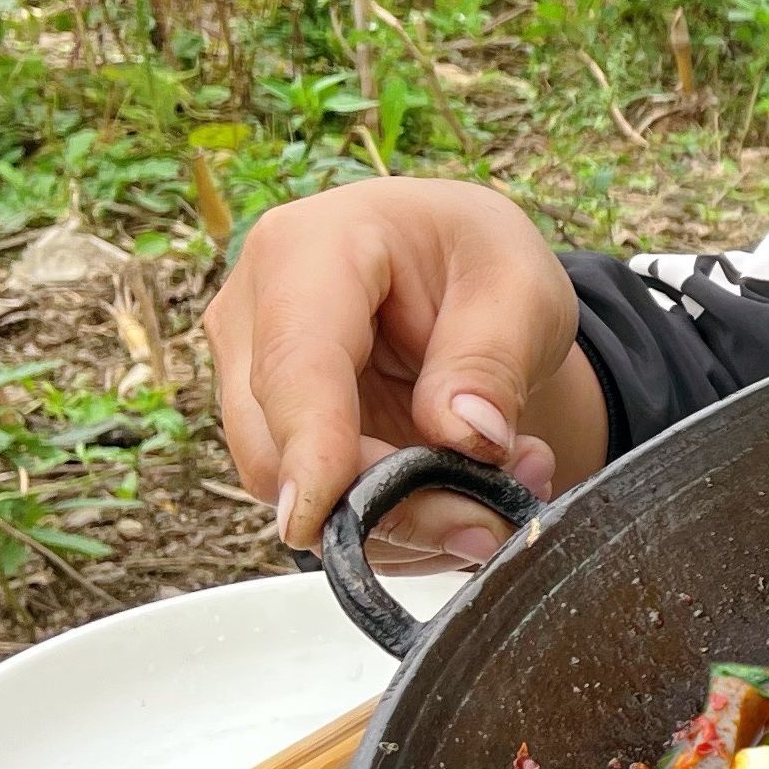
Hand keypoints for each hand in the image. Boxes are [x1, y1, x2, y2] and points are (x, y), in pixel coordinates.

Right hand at [200, 177, 603, 568]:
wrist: (454, 263)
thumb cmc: (476, 255)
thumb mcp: (520, 288)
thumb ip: (492, 360)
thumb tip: (467, 438)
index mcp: (307, 250)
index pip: (295, 364)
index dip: (310, 447)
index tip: (325, 516)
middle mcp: (251, 315)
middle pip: (279, 448)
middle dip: (388, 505)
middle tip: (494, 519)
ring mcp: (248, 377)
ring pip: (293, 492)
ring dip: (405, 518)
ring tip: (507, 490)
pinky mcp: (268, 429)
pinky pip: (317, 504)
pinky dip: (397, 518)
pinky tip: (469, 491)